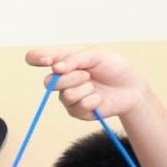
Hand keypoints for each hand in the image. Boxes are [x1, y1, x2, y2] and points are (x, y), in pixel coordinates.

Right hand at [24, 46, 148, 120]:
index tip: (48, 60)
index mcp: (62, 61)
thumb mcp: (96, 54)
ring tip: (95, 86)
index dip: (36, 58)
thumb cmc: (114, 67)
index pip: (35, 57)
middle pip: (48, 82)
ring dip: (84, 88)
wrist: (131, 87)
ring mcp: (67, 96)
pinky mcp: (76, 112)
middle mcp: (61, 79)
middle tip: (87, 74)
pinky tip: (99, 98)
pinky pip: (77, 107)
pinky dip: (92, 100)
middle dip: (70, 77)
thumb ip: (75, 58)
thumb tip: (56, 68)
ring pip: (64, 95)